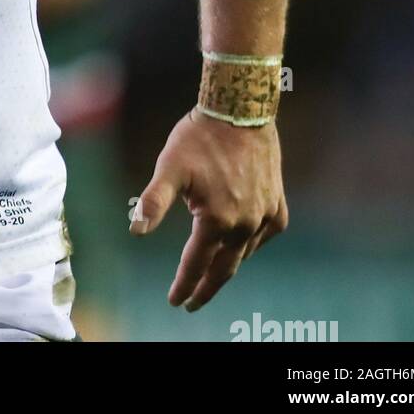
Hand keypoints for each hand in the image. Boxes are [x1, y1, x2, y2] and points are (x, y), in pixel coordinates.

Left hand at [130, 108, 287, 310]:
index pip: (196, 263)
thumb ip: (153, 201)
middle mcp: (246, 225)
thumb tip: (135, 230)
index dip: (184, 284)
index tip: (174, 301)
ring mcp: (266, 217)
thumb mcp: (169, 167)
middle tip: (191, 301)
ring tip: (212, 274)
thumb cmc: (200, 138)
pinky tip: (239, 246)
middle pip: (223, 268)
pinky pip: (263, 237)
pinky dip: (249, 246)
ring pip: (244, 254)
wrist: (241, 112)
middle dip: (205, 288)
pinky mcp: (279, 207)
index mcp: (217, 220)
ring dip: (226, 267)